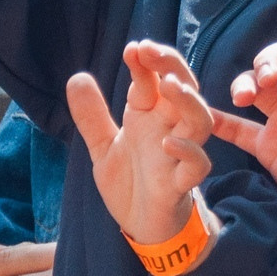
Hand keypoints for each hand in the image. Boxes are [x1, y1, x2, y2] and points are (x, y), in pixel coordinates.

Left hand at [66, 41, 215, 247]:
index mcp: (150, 115)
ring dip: (189, 101)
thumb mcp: (101, 147)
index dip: (148, 62)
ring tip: (170, 85)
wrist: (141, 226)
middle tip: (150, 51)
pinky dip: (188, 151)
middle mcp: (168, 128)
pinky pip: (197, 165)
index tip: (132, 49)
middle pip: (185, 88)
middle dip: (172, 66)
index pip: (155, 79)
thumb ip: (91, 116)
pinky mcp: (181, 183)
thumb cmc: (130, 181)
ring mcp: (178, 154)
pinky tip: (167, 142)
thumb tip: (76, 77)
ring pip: (199, 121)